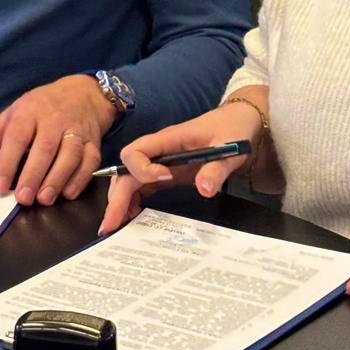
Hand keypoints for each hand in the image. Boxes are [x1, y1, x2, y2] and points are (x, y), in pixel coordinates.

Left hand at [0, 75, 116, 205]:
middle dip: (33, 173)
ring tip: (44, 199)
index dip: (7, 162)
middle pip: (44, 146)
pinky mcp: (94, 141)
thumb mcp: (10, 117)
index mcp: (29, 111)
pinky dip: (81, 178)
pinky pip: (90, 160)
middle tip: (23, 198)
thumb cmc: (40, 108)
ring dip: (57, 178)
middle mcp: (54, 119)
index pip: (16, 137)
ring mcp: (76, 129)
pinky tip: (68, 193)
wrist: (82, 93)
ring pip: (70, 154)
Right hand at [98, 104, 254, 236]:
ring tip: (117, 226)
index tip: (165, 179)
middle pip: (126, 171)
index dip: (143, 169)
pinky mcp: (166, 173)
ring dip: (120, 202)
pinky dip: (133, 202)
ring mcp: (160, 162)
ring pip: (129, 180)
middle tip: (111, 224)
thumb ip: (216, 169)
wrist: (238, 123)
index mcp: (169, 139)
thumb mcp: (230, 149)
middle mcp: (159, 151)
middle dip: (117, 197)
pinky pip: (142, 187)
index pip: (137, 151)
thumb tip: (204, 189)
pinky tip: (133, 217)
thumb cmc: (232, 130)